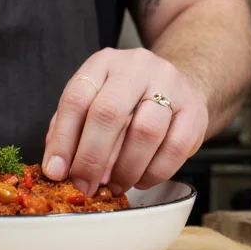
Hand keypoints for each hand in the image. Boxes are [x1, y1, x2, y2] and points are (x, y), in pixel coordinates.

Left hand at [42, 48, 207, 194]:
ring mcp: (170, 85)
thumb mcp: (92, 103)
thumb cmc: (126, 101)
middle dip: (92, 158)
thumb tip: (57, 168)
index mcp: (102, 63)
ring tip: (114, 185)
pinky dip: (154, 172)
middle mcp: (136, 67)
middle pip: (109, 113)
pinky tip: (141, 179)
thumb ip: (70, 131)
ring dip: (125, 169)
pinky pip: (175, 148)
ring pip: (145, 132)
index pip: (76, 98)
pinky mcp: (195, 109)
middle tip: (84, 186)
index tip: (56, 172)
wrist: (177, 85)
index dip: (63, 139)